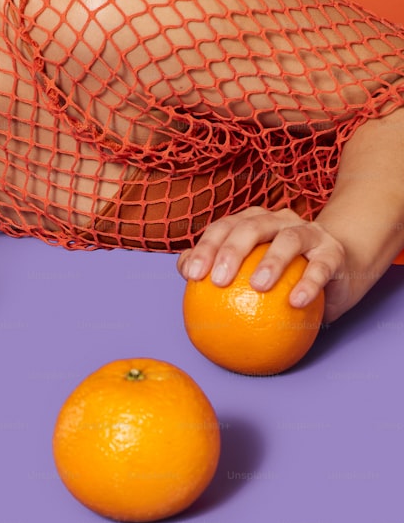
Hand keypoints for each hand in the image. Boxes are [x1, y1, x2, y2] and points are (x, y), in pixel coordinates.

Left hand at [176, 206, 353, 321]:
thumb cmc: (283, 271)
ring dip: (272, 261)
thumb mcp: (248, 269)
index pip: (223, 227)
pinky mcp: (333, 251)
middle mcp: (279, 221)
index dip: (205, 247)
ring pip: (289, 238)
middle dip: (231, 250)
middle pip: (251, 226)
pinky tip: (296, 302)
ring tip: (257, 286)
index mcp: (253, 222)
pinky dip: (309, 282)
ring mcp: (309, 233)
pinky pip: (321, 265)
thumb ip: (216, 266)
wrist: (337, 266)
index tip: (192, 274)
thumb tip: (184, 272)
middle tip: (218, 280)